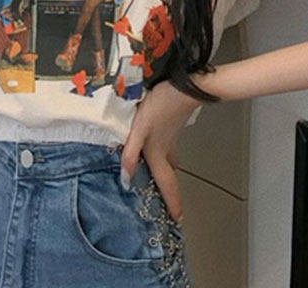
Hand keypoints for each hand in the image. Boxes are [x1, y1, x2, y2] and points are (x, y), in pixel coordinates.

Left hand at [120, 80, 200, 223]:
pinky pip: (168, 146)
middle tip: (169, 200)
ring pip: (170, 160)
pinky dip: (165, 153)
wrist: (182, 88)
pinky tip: (158, 145)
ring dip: (167, 170)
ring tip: (161, 176)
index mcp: (158, 154)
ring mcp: (171, 137)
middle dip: (169, 189)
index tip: (178, 218)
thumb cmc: (160, 108)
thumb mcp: (140, 130)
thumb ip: (131, 153)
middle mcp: (167, 149)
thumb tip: (125, 178)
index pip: (167, 184)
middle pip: (169, 174)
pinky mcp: (171, 124)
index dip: (172, 202)